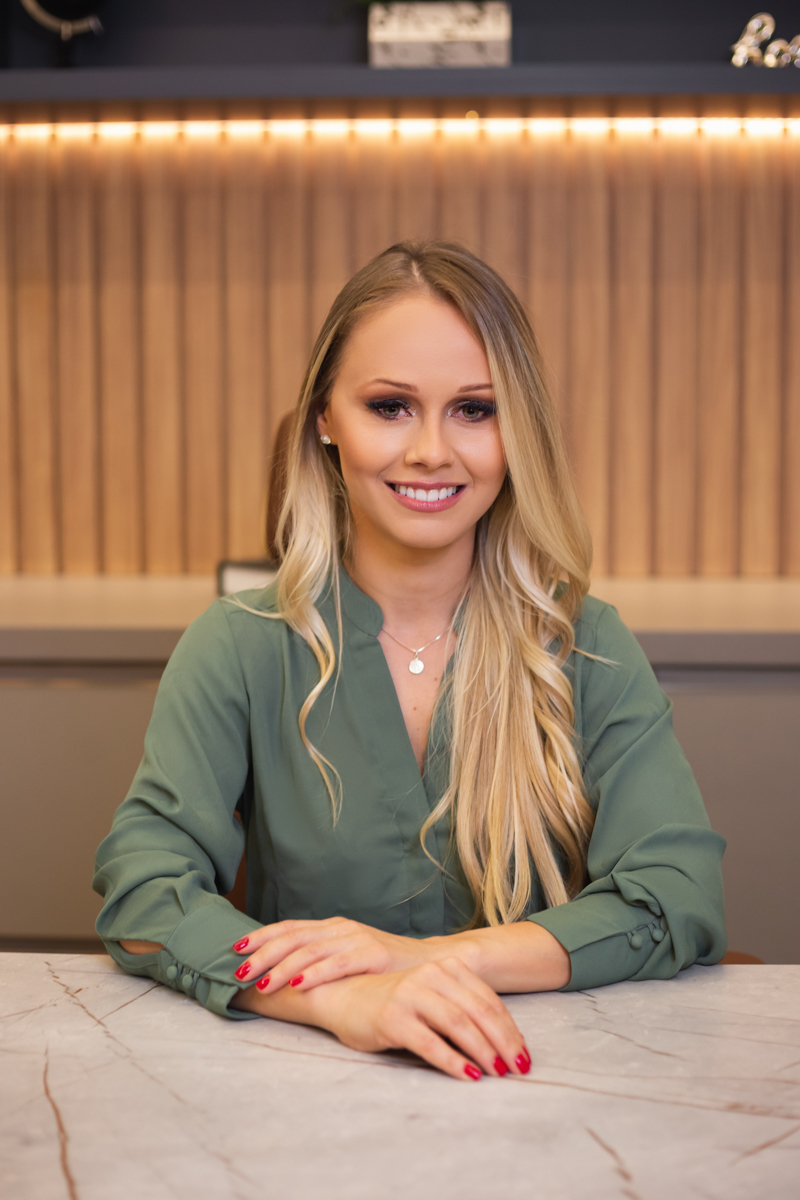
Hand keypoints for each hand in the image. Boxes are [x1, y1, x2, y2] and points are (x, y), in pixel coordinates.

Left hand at [232, 916, 431, 993]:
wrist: (430, 964)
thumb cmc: (385, 966)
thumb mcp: (349, 957)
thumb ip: (322, 959)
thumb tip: (282, 973)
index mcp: (332, 927)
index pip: (289, 928)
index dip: (261, 937)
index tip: (235, 949)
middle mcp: (341, 929)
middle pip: (294, 938)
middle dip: (264, 954)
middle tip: (240, 971)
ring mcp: (358, 939)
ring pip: (311, 950)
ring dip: (283, 968)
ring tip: (262, 983)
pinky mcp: (374, 955)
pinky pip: (339, 963)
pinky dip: (316, 973)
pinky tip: (299, 985)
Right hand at [318, 958, 530, 1081]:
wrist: (344, 998)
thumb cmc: (394, 1003)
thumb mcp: (432, 996)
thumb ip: (461, 1006)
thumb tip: (503, 1041)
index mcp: (444, 968)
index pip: (487, 1001)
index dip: (510, 1029)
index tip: (524, 1054)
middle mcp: (429, 976)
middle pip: (478, 1012)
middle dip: (504, 1042)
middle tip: (519, 1068)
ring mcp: (410, 995)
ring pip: (458, 1025)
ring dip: (483, 1052)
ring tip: (498, 1073)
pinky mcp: (393, 1019)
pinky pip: (430, 1043)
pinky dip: (453, 1061)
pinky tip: (468, 1076)